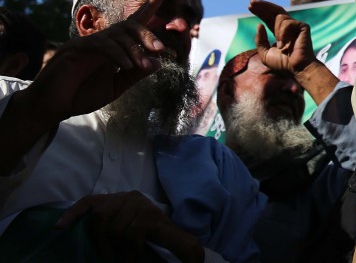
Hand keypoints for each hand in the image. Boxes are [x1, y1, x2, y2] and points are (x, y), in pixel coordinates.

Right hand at [24, 0, 169, 125]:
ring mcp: (87, 42)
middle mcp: (101, 41)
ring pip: (116, 34)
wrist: (52, 107)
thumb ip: (135, 75)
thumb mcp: (114, 87)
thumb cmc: (81, 96)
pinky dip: (117, 54)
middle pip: (128, 26)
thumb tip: (159, 62)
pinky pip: (101, 45)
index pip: (133, 24)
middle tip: (159, 48)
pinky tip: (126, 65)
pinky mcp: (75, 48)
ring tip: (141, 65)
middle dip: (146, 34)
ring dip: (133, 49)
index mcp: (112, 48)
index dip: (147, 8)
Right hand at [57, 191, 203, 262]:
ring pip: (101, 221)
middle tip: (121, 259)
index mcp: (151, 212)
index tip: (133, 261)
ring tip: (108, 253)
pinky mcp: (102, 199)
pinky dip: (73, 215)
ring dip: (102, 242)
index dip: (133, 253)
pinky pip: (86, 204)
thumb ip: (181, 245)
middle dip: (118, 252)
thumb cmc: (157, 230)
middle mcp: (136, 200)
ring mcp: (118, 198)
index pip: (138, 233)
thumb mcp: (170, 237)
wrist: (150, 213)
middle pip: (117, 231)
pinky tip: (61, 227)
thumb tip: (196, 259)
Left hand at [249, 0, 316, 73]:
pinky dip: (283, 33)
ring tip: (280, 45)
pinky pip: (287, 23)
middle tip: (251, 2)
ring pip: (279, 17)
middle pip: (274, 10)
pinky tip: (284, 44)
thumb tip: (259, 25)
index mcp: (279, 32)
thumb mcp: (265, 54)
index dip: (259, 11)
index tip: (249, 6)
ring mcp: (295, 26)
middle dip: (262, 6)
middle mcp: (287, 27)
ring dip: (276, 31)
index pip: (268, 17)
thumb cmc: (283, 64)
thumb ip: (260, 40)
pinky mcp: (302, 26)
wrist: (297, 69)